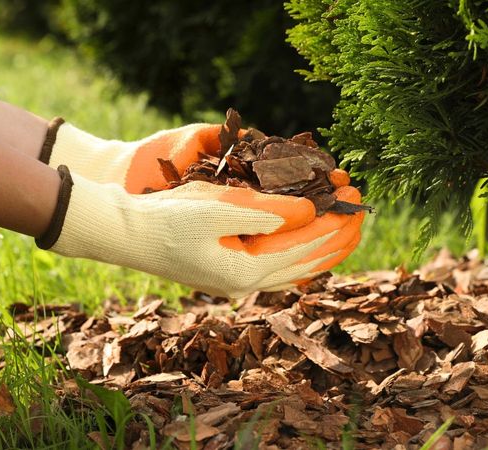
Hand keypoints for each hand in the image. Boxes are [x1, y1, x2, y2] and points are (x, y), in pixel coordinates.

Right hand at [38, 120, 364, 296]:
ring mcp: (237, 280)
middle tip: (361, 210)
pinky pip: (277, 266)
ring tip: (346, 227)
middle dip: (338, 237)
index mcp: (246, 272)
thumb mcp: (218, 208)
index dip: (335, 224)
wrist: (126, 234)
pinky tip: (310, 246)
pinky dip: (299, 254)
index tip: (357, 200)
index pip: (306, 249)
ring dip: (322, 246)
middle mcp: (247, 283)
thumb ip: (268, 211)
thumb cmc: (167, 219)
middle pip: (307, 263)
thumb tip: (309, 209)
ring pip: (294, 268)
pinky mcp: (228, 271)